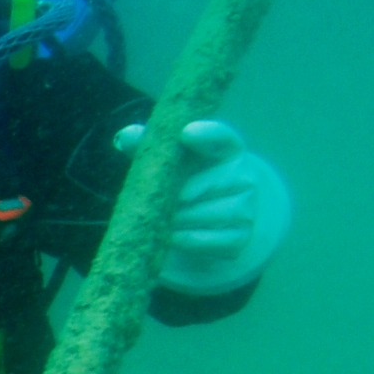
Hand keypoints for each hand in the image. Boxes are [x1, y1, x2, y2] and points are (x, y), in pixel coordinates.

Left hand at [112, 118, 293, 294]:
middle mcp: (245, 176)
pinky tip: (171, 237)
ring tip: (164, 219)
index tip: (185, 133)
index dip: (207, 134)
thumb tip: (125, 137)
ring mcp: (247, 208)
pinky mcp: (241, 237)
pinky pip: (214, 239)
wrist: (209, 221)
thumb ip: (149, 148)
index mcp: (227, 150)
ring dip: (184, 218)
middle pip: (216, 181)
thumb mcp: (169, 163)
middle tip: (161, 200)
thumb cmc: (184, 181)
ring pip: (216, 213)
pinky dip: (189, 239)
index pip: (223, 136)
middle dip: (184, 193)